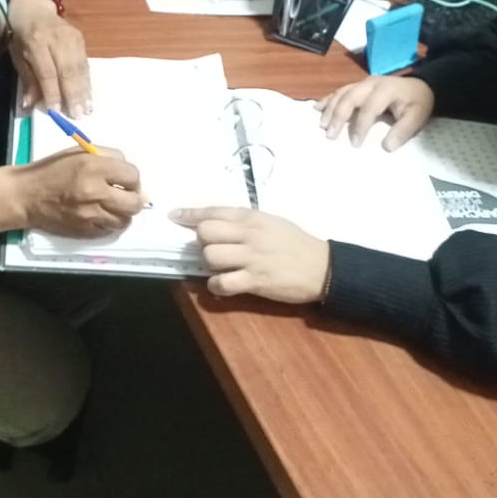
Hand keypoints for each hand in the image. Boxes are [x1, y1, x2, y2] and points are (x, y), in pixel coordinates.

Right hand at [3, 146, 143, 238]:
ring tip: (112, 206)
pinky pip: (109, 230)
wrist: (25, 195)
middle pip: (135, 202)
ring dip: (122, 213)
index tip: (124, 180)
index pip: (132, 176)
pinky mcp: (85, 231)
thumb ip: (107, 158)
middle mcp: (95, 192)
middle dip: (133, 198)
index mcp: (94, 167)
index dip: (131, 178)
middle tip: (124, 195)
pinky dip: (109, 223)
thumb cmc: (51, 170)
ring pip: (125, 220)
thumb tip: (131, 174)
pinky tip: (100, 215)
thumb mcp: (79, 152)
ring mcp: (91, 215)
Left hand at [8, 0, 91, 115]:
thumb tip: (30, 105)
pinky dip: (87, 81)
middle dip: (73, 94)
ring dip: (84, 91)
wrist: (34, 10)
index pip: (47, 72)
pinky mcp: (81, 38)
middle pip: (67, 70)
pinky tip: (89, 96)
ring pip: (80, 68)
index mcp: (36, 42)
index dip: (52, 92)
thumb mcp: (18, 57)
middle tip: (77, 114)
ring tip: (87, 109)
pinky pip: (85, 64)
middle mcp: (56, 39)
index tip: (55, 111)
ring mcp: (72, 37)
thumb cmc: (22, 37)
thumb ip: (27, 80)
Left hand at [171, 207, 329, 303]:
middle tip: (214, 249)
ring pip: (211, 257)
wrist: (321, 267)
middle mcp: (249, 235)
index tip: (175, 216)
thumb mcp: (271, 222)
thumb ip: (245, 222)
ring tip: (221, 268)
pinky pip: (223, 283)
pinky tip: (224, 285)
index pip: (215, 211)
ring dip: (209, 265)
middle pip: (206, 233)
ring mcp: (251, 259)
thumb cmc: (295, 243)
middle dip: (202, 242)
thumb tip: (218, 222)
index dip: (191, 214)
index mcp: (253, 218)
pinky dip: (217, 286)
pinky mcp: (255, 281)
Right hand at [314, 75, 433, 149]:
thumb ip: (403, 131)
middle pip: (349, 97)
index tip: (355, 144)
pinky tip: (317, 107)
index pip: (369, 108)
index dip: (361, 125)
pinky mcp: (358, 85)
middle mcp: (371, 83)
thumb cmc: (417, 103)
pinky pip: (340, 91)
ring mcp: (363, 83)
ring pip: (342, 93)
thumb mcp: (417, 117)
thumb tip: (387, 147)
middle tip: (330, 135)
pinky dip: (328, 99)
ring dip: (330, 108)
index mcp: (386, 90)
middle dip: (338, 116)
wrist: (420, 86)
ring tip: (322, 125)